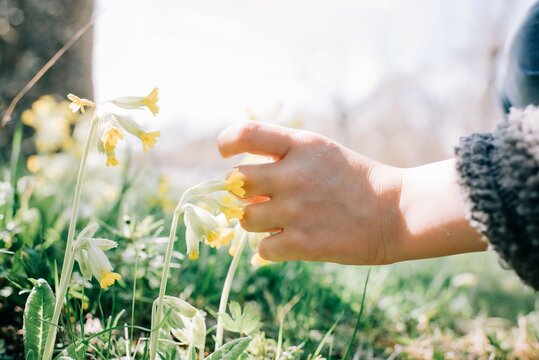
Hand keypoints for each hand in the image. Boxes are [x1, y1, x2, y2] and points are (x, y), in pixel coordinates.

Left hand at [217, 121, 404, 264]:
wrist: (397, 213)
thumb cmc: (356, 181)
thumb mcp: (322, 154)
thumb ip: (283, 160)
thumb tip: (242, 182)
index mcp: (301, 145)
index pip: (245, 134)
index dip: (227, 142)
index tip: (226, 152)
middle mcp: (294, 174)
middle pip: (236, 180)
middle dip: (241, 191)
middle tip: (258, 197)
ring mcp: (297, 210)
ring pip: (245, 218)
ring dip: (255, 221)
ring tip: (279, 221)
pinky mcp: (303, 243)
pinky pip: (262, 248)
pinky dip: (271, 248)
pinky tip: (289, 242)